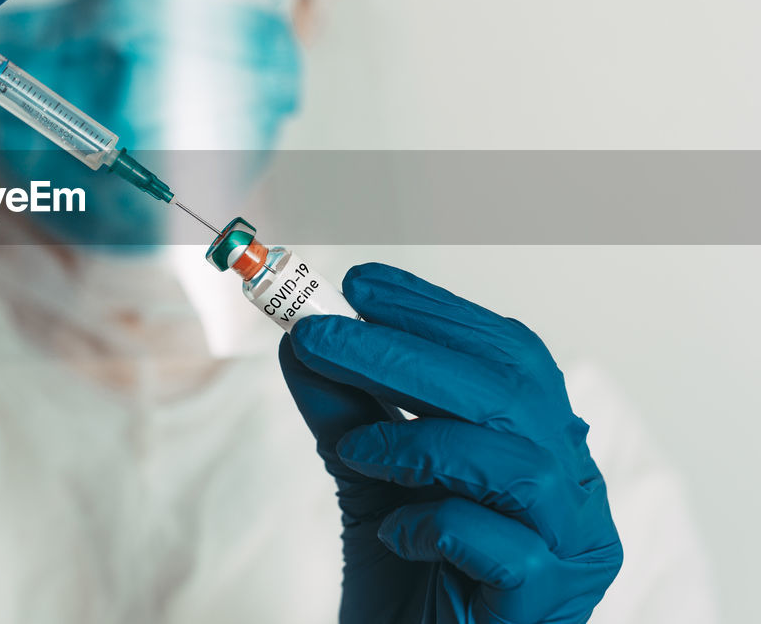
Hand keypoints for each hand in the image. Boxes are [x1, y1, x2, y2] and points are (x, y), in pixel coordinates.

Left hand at [279, 263, 621, 622]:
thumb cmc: (409, 581)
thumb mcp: (369, 482)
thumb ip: (346, 412)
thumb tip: (300, 340)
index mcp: (542, 444)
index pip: (508, 353)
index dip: (435, 310)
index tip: (359, 283)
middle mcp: (574, 488)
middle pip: (511, 390)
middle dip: (406, 351)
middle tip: (320, 332)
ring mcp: (571, 548)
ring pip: (517, 459)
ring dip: (418, 440)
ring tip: (352, 449)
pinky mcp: (547, 605)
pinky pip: (504, 545)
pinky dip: (438, 524)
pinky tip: (395, 533)